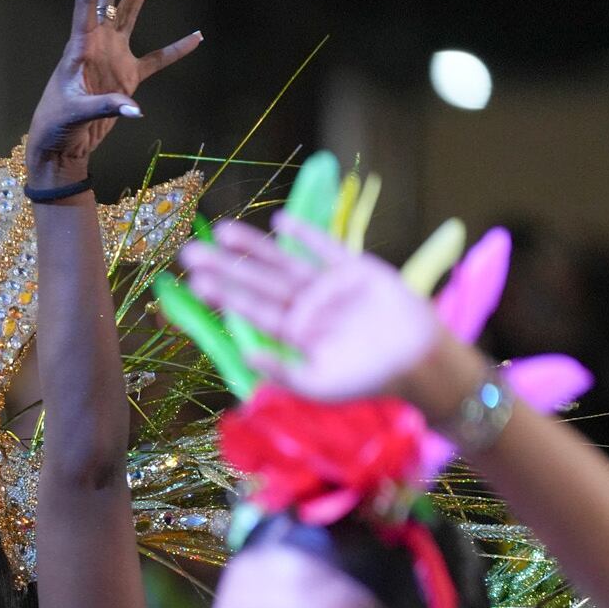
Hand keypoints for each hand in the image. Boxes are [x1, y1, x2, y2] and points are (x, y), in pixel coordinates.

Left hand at [24, 0, 201, 187]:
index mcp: (80, 45)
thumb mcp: (76, 113)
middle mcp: (97, 44)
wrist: (60, 146)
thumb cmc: (57, 125)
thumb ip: (107, 106)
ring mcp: (113, 57)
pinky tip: (195, 37)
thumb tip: (135, 109)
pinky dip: (176, 50)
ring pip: (130, 14)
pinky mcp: (126, 78)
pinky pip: (156, 60)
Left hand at [183, 216, 470, 410]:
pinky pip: (326, 248)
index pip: (252, 310)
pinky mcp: (356, 269)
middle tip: (189, 252)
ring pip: (284, 262)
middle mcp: (305, 306)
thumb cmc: (367, 380)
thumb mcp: (318, 385)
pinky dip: (305, 236)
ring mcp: (328, 286)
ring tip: (222, 231)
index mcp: (294, 332)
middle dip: (225, 267)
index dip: (225, 296)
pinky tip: (279, 222)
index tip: (196, 282)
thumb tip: (244, 356)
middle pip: (259, 282)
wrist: (419, 363)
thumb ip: (281, 371)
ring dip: (254, 247)